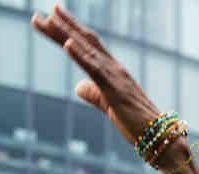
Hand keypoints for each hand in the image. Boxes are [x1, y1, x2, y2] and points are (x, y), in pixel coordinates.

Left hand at [32, 5, 189, 165]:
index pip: (87, 45)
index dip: (69, 31)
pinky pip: (95, 69)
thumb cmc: (134, 121)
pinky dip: (81, 55)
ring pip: (87, 49)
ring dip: (67, 33)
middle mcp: (113, 66)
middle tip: (41, 13)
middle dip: (63, 26)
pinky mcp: (114, 89)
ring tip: (50, 18)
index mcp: (111, 70)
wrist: (157, 135)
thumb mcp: (107, 105)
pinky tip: (68, 43)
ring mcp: (114, 75)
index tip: (50, 18)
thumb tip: (78, 86)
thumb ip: (93, 94)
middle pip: (84, 41)